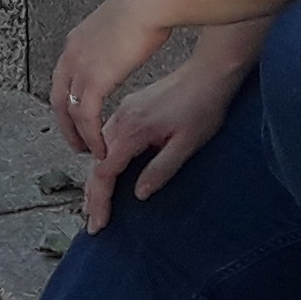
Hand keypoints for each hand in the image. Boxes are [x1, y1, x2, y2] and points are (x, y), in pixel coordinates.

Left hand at [49, 0, 177, 157]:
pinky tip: (103, 148)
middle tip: (77, 144)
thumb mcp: (121, 23)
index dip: (67, 101)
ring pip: (71, 111)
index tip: (77, 118)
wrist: (151, 0)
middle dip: (67, 125)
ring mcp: (80, 66)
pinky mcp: (94, 78)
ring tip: (93, 152)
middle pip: (58, 98)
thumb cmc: (147, 6)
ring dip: (80, 136)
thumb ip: (114, 37)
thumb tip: (124, 39)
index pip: (62, 78)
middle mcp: (71, 54)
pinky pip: (86, 116)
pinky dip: (92, 135)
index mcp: (77, 40)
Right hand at [82, 70, 233, 230]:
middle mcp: (121, 119)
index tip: (99, 225)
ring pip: (100, 151)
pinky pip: (108, 140)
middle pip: (97, 163)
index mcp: (133, 130)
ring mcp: (123, 112)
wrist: (207, 74)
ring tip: (97, 206)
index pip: (105, 171)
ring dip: (97, 180)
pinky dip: (103, 162)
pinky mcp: (129, 109)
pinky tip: (108, 174)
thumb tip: (139, 194)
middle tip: (94, 225)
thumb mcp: (187, 145)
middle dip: (93, 195)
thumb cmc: (203, 109)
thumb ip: (161, 169)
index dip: (100, 200)